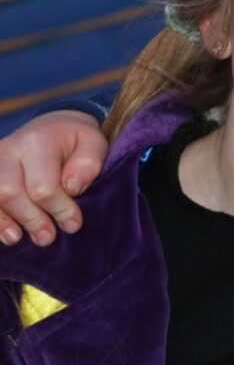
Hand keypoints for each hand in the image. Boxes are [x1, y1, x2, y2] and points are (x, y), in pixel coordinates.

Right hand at [0, 110, 106, 246]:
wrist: (50, 127)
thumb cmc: (76, 141)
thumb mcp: (93, 143)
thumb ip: (89, 163)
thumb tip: (72, 188)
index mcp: (38, 142)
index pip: (42, 185)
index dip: (58, 209)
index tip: (73, 224)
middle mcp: (9, 150)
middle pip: (8, 193)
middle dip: (30, 219)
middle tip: (47, 237)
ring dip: (3, 223)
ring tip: (18, 238)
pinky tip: (6, 233)